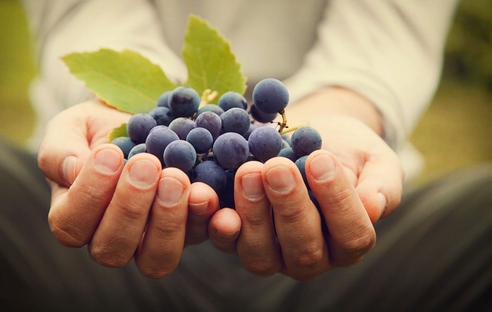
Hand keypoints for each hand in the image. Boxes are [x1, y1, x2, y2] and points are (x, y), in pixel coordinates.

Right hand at [38, 99, 218, 277]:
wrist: (145, 119)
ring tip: (175, 177)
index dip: (88, 195)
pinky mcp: (190, 229)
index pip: (71, 224)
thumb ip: (59, 149)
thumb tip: (70, 169)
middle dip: (130, 208)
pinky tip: (206, 191)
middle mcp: (112, 237)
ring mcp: (153, 238)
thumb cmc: (102, 127)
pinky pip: (199, 235)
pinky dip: (204, 216)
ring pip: (157, 258)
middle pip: (113, 249)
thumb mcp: (74, 126)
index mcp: (76, 216)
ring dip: (167, 220)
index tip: (109, 153)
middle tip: (146, 164)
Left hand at [208, 88, 403, 280]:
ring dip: (252, 213)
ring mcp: (271, 252)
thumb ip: (382, 184)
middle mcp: (311, 257)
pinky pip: (225, 241)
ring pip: (260, 252)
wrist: (311, 139)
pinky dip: (215, 221)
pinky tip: (208, 196)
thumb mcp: (375, 161)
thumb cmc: (348, 151)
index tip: (322, 160)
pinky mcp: (238, 238)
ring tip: (249, 171)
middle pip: (302, 248)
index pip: (351, 235)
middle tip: (277, 167)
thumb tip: (375, 207)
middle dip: (289, 206)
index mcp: (349, 241)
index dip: (337, 201)